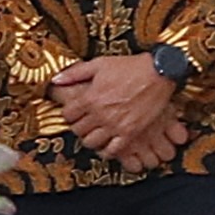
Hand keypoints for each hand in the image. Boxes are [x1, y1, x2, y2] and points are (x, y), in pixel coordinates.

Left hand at [47, 53, 187, 173]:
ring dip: (90, 139)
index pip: (68, 115)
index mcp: (90, 97)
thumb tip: (56, 80)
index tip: (75, 113)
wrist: (158, 73)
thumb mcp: (99, 64)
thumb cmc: (129, 67)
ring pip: (91, 142)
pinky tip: (107, 145)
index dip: (69, 114)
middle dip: (78, 126)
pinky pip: (113, 150)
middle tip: (85, 123)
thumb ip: (75, 73)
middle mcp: (100, 114)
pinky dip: (107, 150)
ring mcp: (115, 124)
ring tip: (95, 133)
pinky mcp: (130, 132)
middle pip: (78, 130)